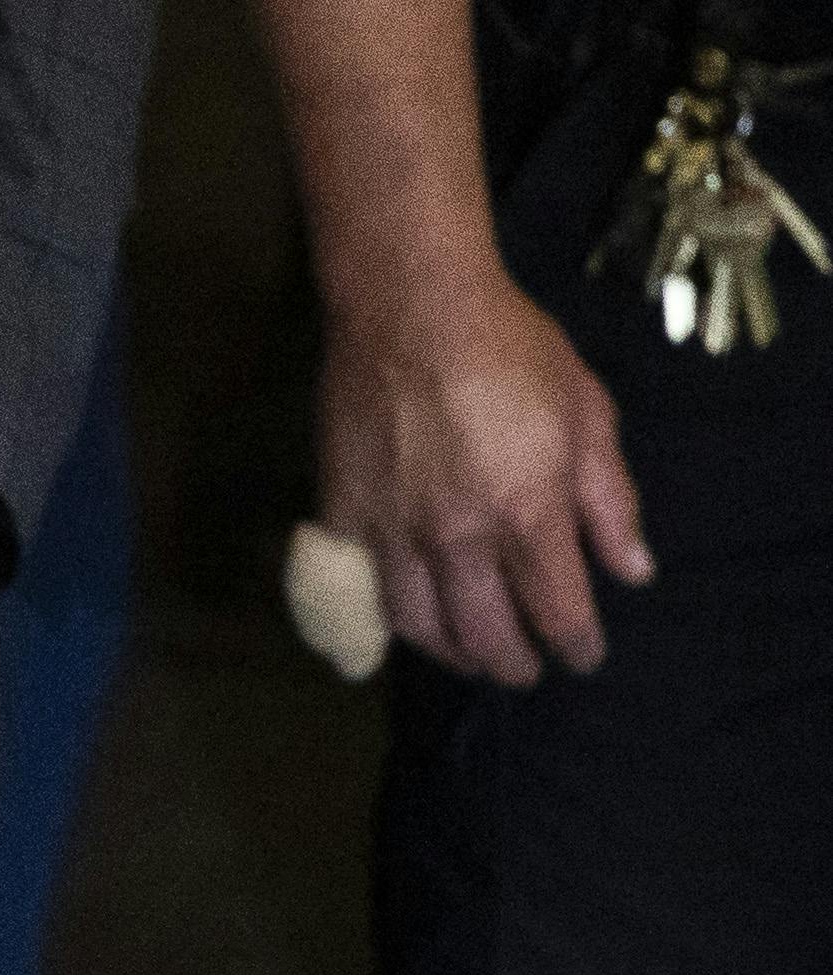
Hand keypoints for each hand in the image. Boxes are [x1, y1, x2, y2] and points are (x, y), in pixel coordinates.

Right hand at [321, 266, 648, 683]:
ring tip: (469, 655)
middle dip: (512, 664)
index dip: (576, 644)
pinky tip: (403, 618)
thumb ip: (611, 501)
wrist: (409, 305)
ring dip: (450, 653)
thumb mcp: (589, 413)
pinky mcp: (341, 512)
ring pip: (417, 625)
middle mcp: (457, 535)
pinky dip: (384, 616)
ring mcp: (392, 527)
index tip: (584, 655)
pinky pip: (359, 586)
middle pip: (485, 634)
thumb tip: (633, 570)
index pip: (557, 610)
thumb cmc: (510, 348)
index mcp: (526, 510)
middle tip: (526, 669)